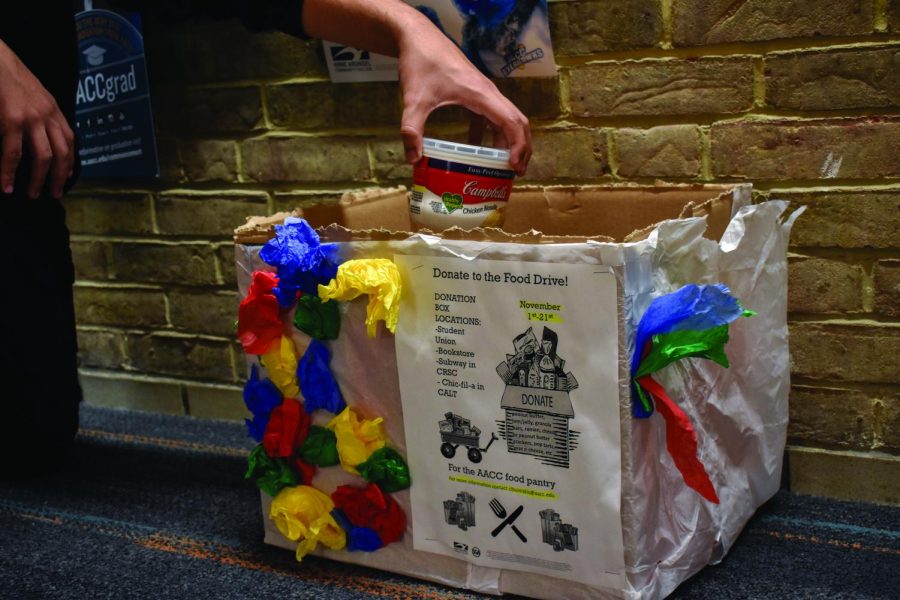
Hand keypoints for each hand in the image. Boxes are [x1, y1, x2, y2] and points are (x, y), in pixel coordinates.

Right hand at [0, 40, 75, 198]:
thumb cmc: (8, 77)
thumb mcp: (34, 93)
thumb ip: (41, 113)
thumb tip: (42, 135)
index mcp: (53, 109)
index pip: (69, 140)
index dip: (69, 161)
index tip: (65, 176)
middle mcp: (47, 114)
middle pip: (62, 153)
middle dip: (58, 177)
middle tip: (54, 194)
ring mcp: (31, 118)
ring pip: (42, 157)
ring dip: (38, 179)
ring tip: (32, 194)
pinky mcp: (12, 120)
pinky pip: (13, 152)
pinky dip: (9, 171)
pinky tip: (6, 183)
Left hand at [396, 14, 530, 174]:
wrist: (417, 35)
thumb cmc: (421, 62)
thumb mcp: (414, 99)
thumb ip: (412, 130)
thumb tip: (413, 160)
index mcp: (481, 94)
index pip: (511, 122)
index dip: (517, 146)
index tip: (513, 167)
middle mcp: (488, 93)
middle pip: (518, 121)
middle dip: (522, 147)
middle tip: (517, 173)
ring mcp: (483, 91)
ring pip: (507, 118)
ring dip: (509, 141)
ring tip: (505, 167)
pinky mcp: (474, 91)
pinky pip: (490, 116)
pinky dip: (490, 133)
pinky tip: (478, 150)